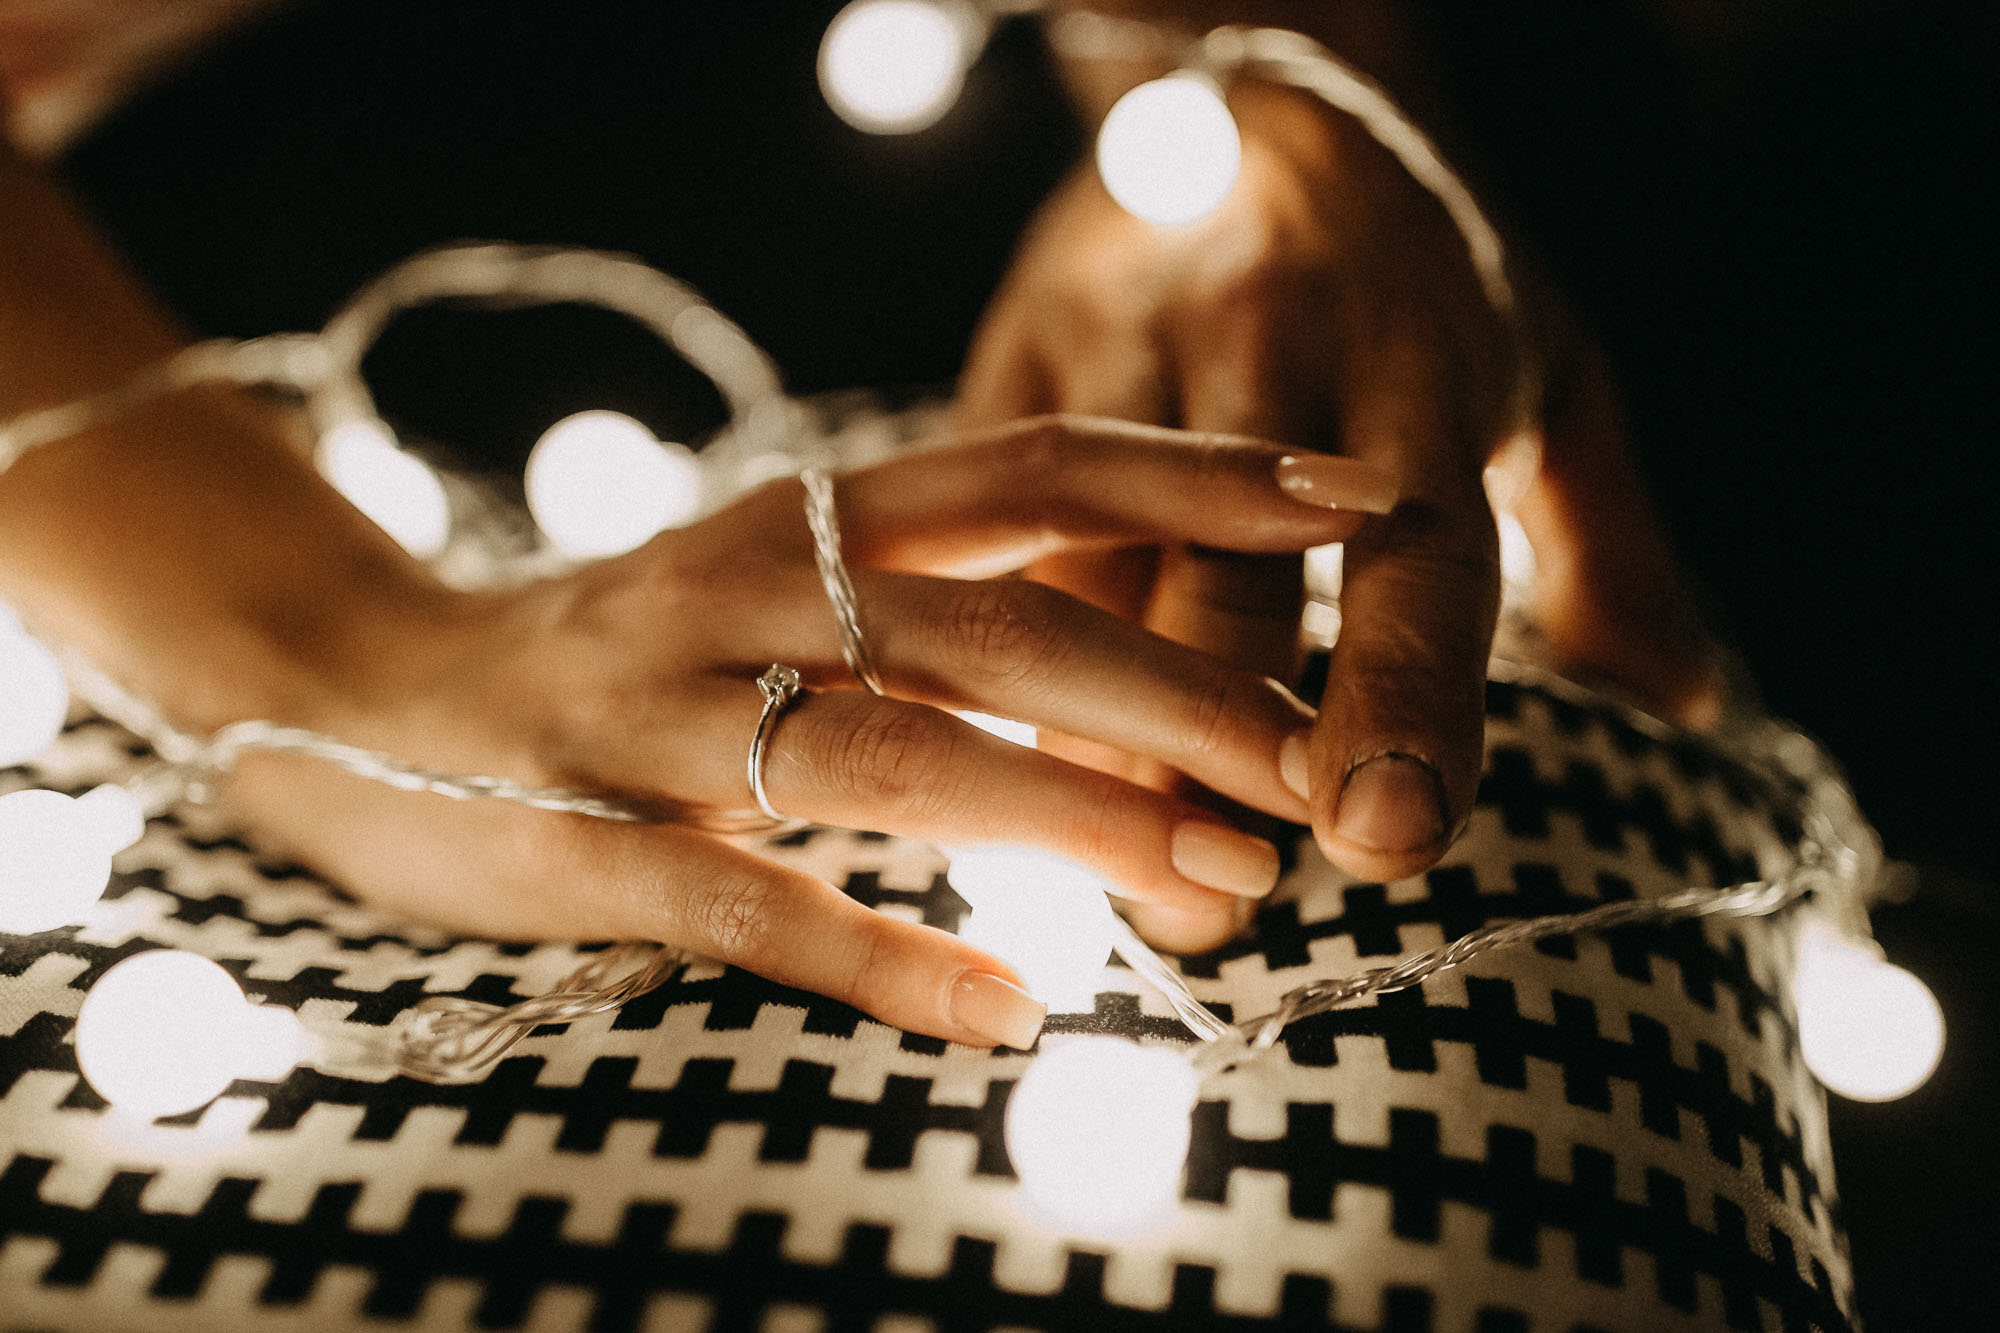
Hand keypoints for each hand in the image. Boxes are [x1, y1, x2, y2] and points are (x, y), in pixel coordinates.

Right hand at [222, 415, 1395, 1046]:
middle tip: (1329, 760)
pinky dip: (884, 955)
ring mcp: (663, 712)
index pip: (1038, 464)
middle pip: (1000, 620)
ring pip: (896, 753)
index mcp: (814, 512)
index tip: (1364, 501)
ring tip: (1227, 875)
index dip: (1203, 476)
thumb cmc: (636, 652)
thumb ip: (945, 610)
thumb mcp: (790, 591)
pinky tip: (1010, 1009)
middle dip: (1184, 687)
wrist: (364, 692)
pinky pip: (751, 905)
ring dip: (1076, 815)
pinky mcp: (588, 841)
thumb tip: (1162, 680)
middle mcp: (748, 583)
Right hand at [958, 84, 1717, 947]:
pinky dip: (1005, 642)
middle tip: (1213, 912)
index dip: (1406, 695)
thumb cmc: (1416, 270)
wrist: (1248, 100)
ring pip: (1081, 570)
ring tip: (1108, 869)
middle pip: (1225, 585)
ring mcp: (1125, 344)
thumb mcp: (1551, 371)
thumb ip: (1610, 543)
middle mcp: (1269, 345)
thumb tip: (1689, 704)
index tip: (1385, 835)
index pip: (1418, 554)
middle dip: (1212, 755)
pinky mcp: (1014, 350)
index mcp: (1418, 366)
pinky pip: (991, 525)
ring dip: (1091, 735)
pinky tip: (1019, 748)